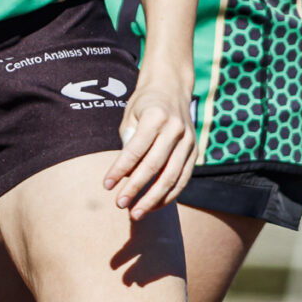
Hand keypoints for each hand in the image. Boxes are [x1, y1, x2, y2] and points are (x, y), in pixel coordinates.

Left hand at [103, 61, 194, 219]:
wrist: (172, 87)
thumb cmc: (144, 104)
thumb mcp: (130, 116)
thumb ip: (128, 143)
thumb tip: (125, 177)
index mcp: (156, 117)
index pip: (135, 150)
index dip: (119, 170)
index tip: (106, 185)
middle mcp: (175, 129)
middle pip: (154, 166)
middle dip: (135, 188)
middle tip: (119, 204)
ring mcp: (188, 141)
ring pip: (171, 177)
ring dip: (152, 199)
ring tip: (136, 213)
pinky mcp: (195, 151)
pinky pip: (183, 179)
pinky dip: (169, 195)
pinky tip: (154, 206)